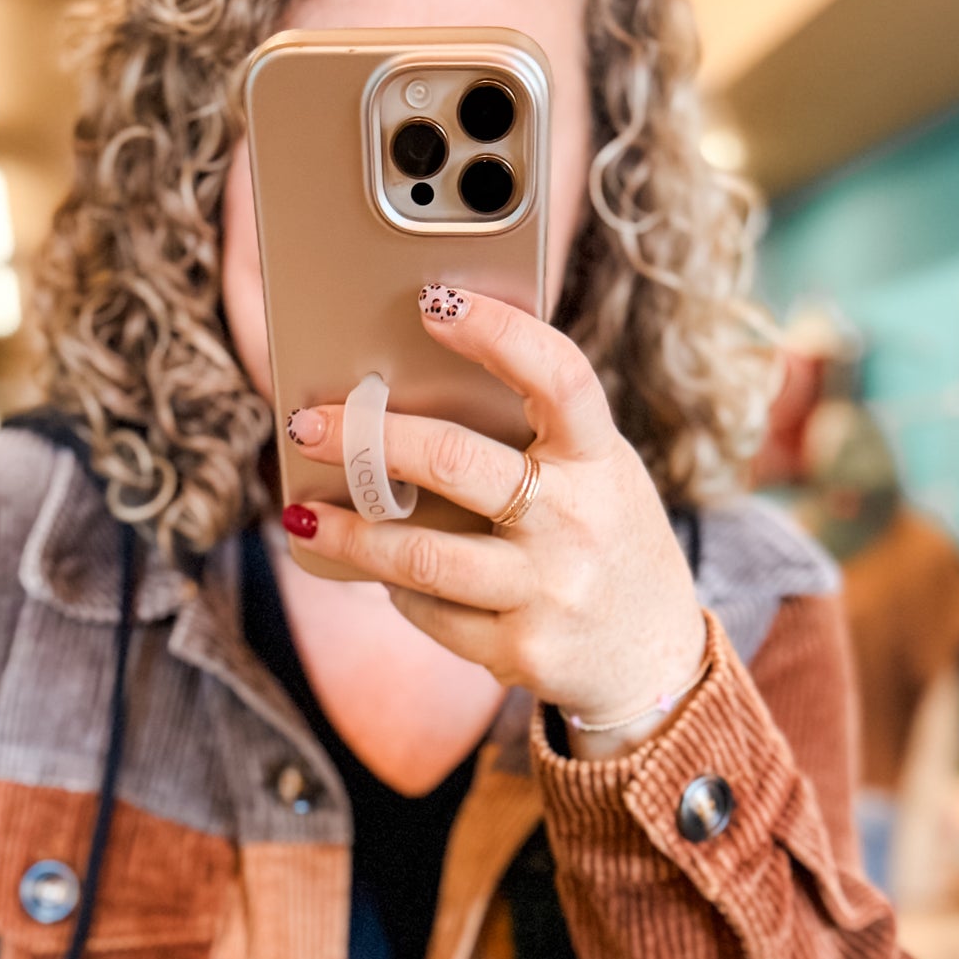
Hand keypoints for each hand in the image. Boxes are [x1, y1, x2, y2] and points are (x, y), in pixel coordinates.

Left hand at [281, 287, 707, 754]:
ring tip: (303, 514)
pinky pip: (431, 612)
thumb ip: (532, 441)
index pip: (558, 377)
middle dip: (368, 440)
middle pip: (455, 463)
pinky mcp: (521, 650)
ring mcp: (550, 590)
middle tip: (308, 425)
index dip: (498, 332)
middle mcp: (578, 521)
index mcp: (600, 460)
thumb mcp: (597, 478)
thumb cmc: (604, 541)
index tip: (432, 301)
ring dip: (350, 533)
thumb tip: (407, 397)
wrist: (655, 657)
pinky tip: (382, 574)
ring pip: (422, 556)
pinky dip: (398, 590)